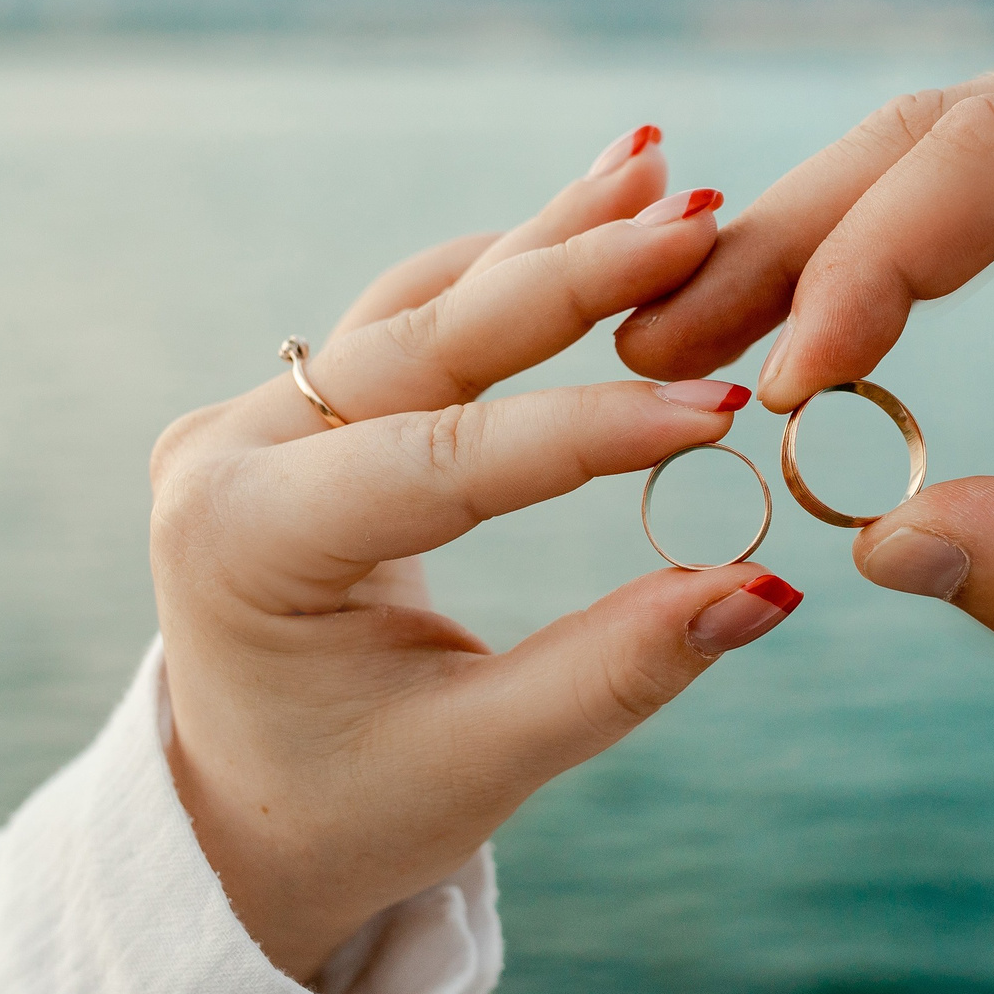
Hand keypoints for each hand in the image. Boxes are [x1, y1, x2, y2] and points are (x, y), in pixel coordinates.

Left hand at [150, 128, 801, 980]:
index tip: (727, 410)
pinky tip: (597, 218)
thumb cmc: (355, 810)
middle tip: (701, 216)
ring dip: (548, 244)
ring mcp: (250, 420)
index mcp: (243, 546)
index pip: (445, 460)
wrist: (244, 816)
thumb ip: (618, 672)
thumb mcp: (484, 762)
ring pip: (422, 304)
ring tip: (658, 177)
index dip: (593, 429)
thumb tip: (767, 590)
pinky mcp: (291, 409)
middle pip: (426, 337)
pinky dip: (510, 273)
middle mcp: (226, 456)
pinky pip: (412, 321)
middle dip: (574, 275)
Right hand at [616, 28, 993, 660]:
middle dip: (792, 242)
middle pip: (946, 125)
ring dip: (815, 238)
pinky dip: (884, 240)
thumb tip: (868, 551)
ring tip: (680, 339)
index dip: (861, 268)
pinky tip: (791, 316)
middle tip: (652, 351)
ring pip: (946, 135)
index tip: (775, 400)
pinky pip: (987, 163)